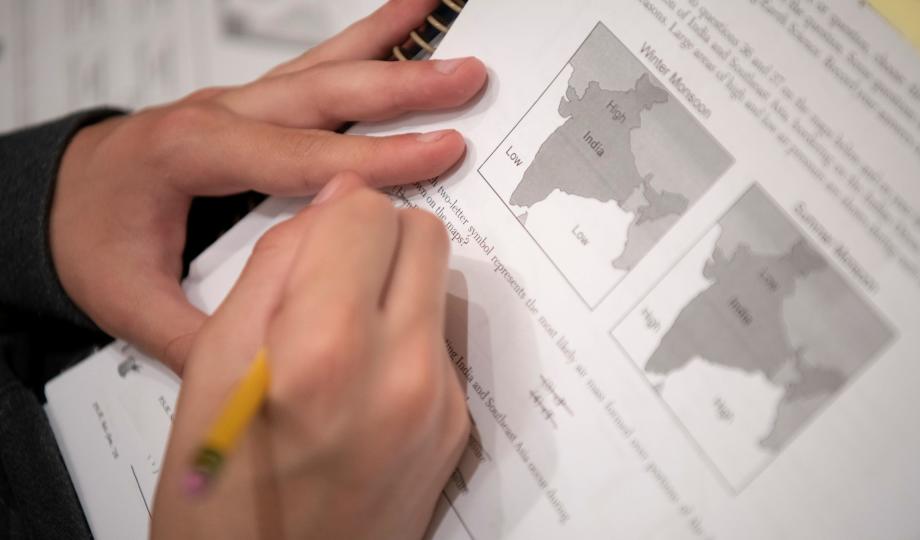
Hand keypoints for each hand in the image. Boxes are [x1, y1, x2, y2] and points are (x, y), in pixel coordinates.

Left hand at [50, 0, 485, 372]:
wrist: (65, 196)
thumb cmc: (92, 236)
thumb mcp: (126, 300)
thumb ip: (194, 336)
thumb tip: (264, 369)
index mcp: (191, 153)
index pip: (299, 156)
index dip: (374, 158)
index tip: (439, 154)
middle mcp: (219, 114)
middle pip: (323, 95)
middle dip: (401, 89)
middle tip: (467, 80)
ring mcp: (238, 102)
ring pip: (324, 69)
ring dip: (390, 52)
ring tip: (443, 25)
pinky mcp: (254, 106)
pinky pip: (315, 65)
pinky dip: (362, 39)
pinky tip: (402, 19)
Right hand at [151, 173, 467, 539]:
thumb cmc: (219, 491)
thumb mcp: (213, 364)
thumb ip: (277, 265)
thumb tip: (337, 201)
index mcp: (326, 350)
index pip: (370, 211)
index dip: (337, 217)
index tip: (316, 245)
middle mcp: (403, 374)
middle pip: (426, 235)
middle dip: (378, 239)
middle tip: (331, 281)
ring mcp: (442, 405)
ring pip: (440, 284)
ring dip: (396, 288)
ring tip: (341, 340)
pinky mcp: (459, 429)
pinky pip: (442, 343)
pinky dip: (408, 340)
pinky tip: (364, 384)